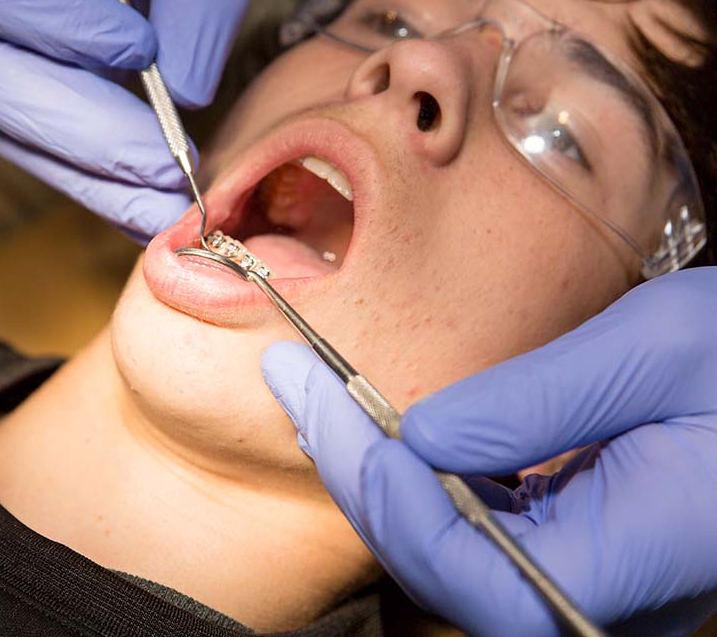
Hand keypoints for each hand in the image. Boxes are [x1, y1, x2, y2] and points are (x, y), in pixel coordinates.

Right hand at [0, 0, 249, 240]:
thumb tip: (184, 94)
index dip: (56, 24)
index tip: (141, 49)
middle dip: (84, 130)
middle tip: (165, 166)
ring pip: (7, 130)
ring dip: (92, 175)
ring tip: (164, 206)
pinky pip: (33, 151)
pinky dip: (93, 183)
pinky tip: (144, 208)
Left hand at [262, 267, 716, 636]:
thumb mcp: (654, 352)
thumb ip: (532, 405)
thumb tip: (420, 436)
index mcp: (631, 563)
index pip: (468, 567)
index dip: (385, 488)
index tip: (322, 396)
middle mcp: (601, 598)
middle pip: (437, 562)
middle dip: (354, 469)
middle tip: (296, 382)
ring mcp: (586, 580)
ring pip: (446, 551)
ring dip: (374, 472)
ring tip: (321, 395)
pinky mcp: (575, 551)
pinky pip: (476, 530)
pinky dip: (419, 476)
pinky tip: (386, 423)